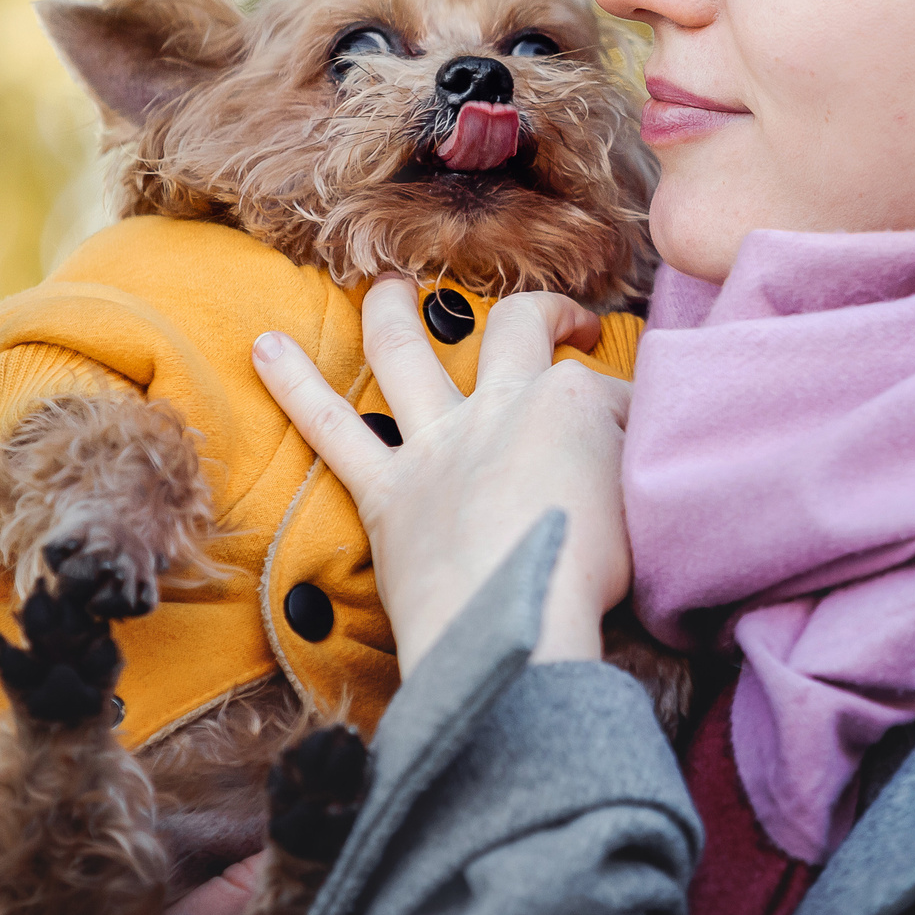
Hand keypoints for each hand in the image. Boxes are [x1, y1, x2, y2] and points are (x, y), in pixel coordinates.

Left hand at [253, 278, 632, 674]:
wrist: (513, 631)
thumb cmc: (591, 584)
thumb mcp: (649, 516)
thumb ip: (641, 474)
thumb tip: (642, 463)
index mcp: (574, 405)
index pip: (615, 392)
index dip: (637, 416)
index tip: (650, 448)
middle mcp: (501, 408)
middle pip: (520, 331)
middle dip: (547, 314)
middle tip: (566, 321)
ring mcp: (438, 446)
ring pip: (407, 352)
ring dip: (395, 310)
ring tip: (386, 283)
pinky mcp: (386, 495)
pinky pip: (332, 430)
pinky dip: (295, 387)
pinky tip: (263, 347)